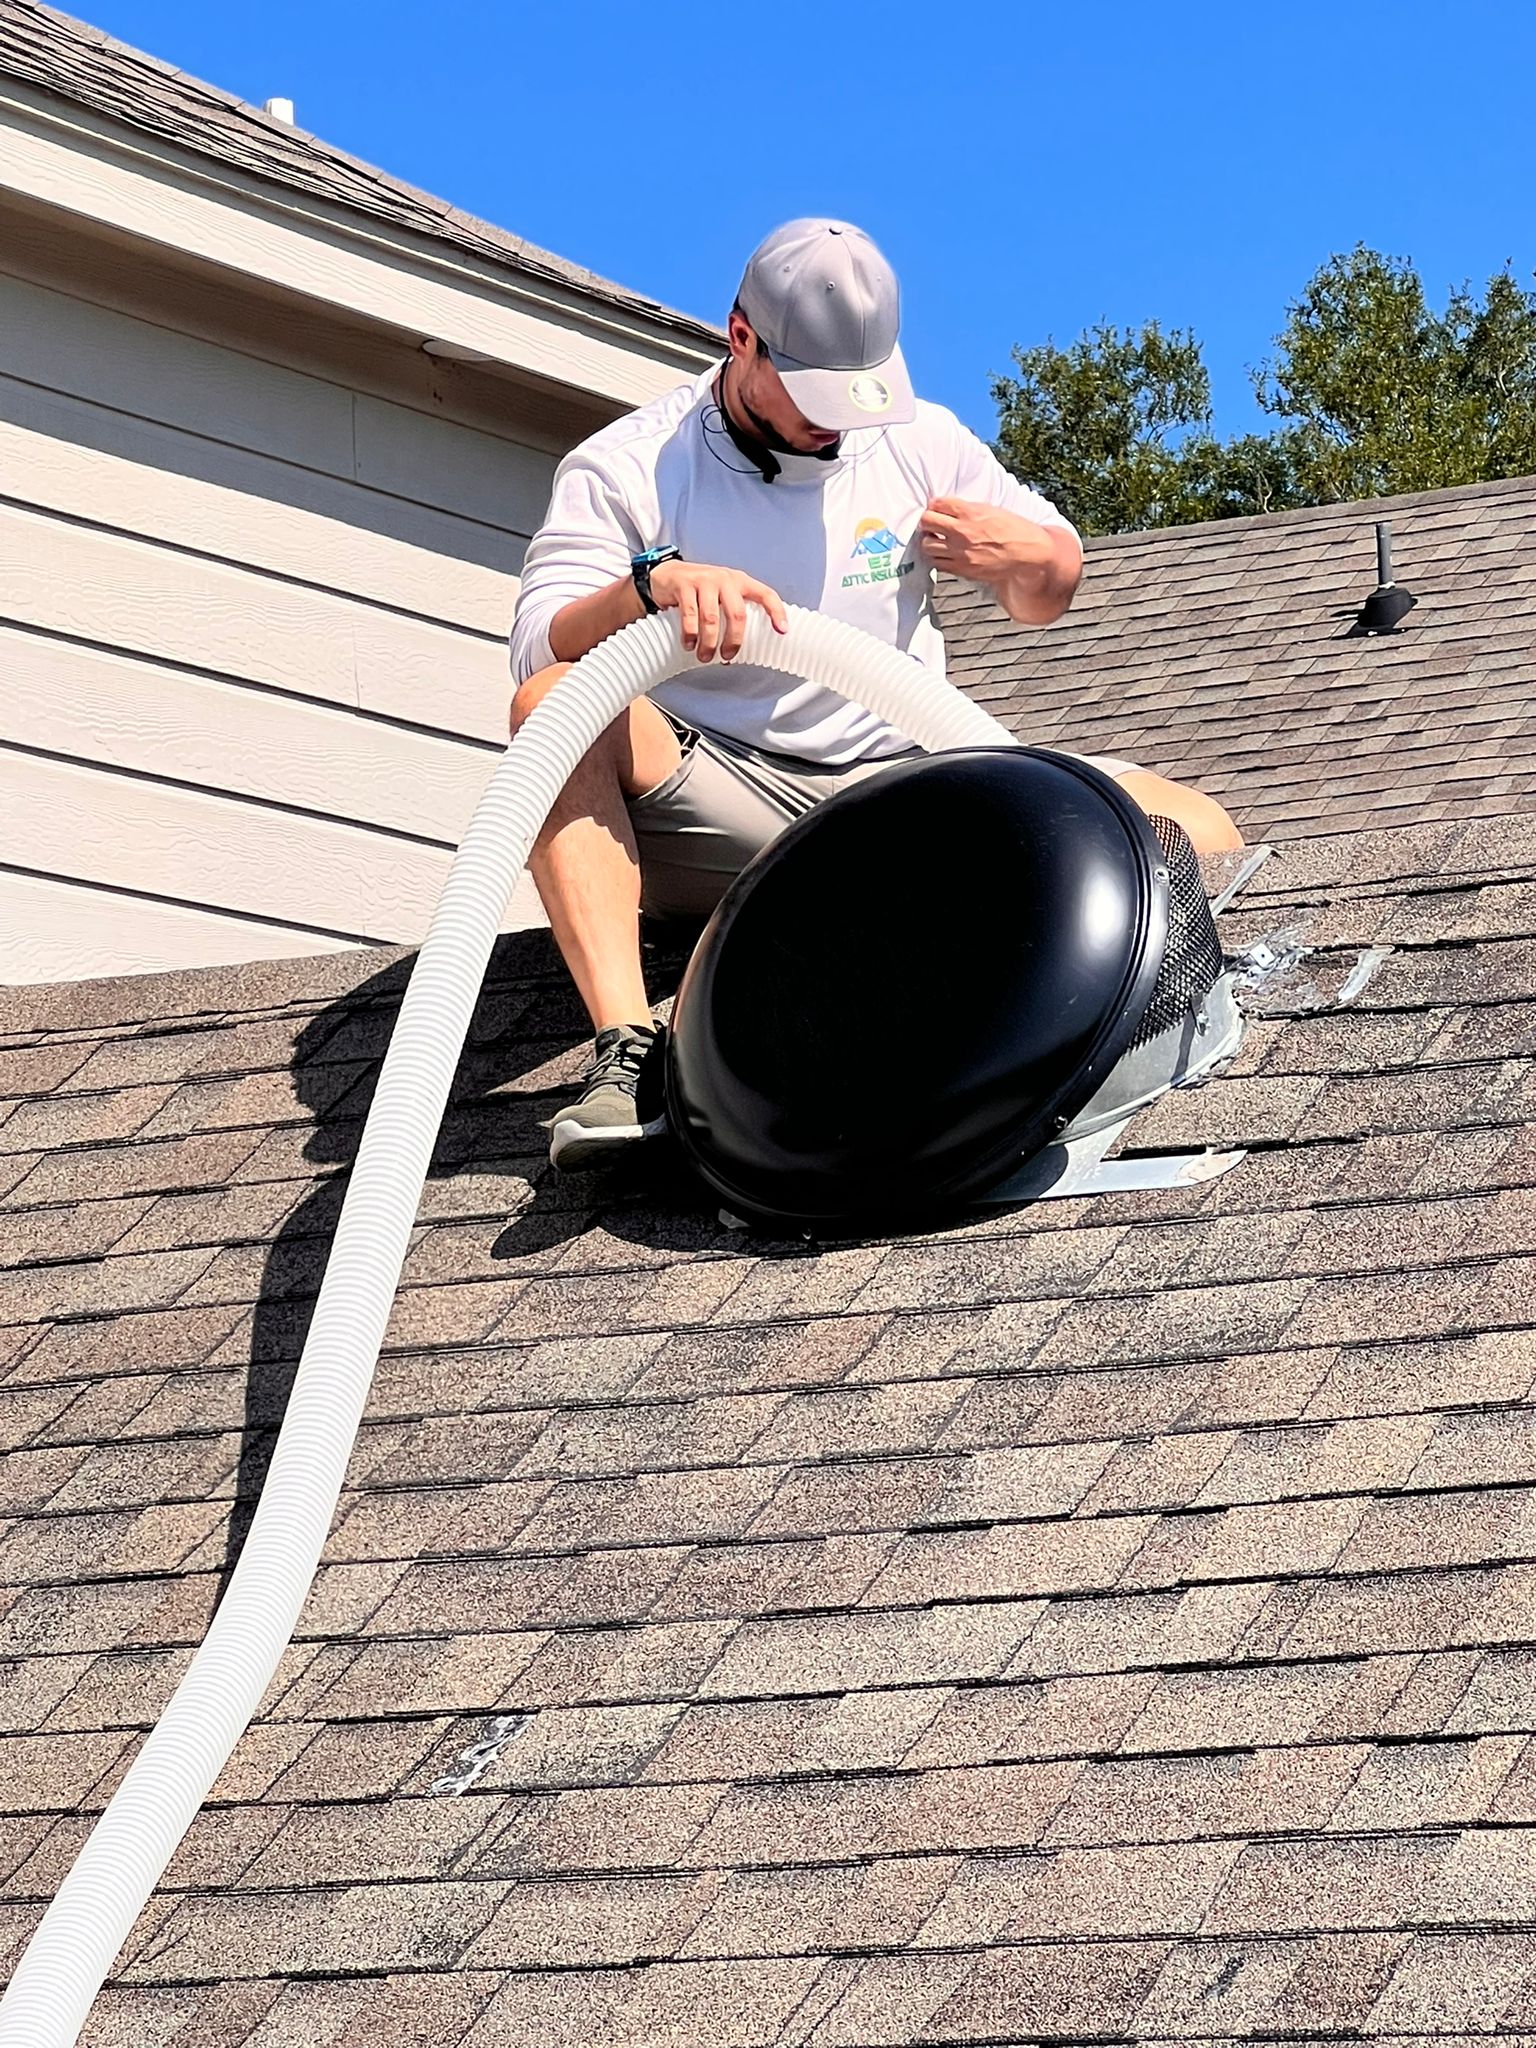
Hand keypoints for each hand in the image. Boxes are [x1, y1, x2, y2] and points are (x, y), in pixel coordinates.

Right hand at [647, 560, 788, 661]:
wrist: (668, 574)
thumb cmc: (700, 590)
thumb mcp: (722, 595)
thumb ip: (731, 615)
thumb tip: (736, 655)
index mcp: (740, 582)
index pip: (765, 594)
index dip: (776, 612)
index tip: (783, 631)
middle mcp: (725, 579)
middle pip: (737, 613)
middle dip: (733, 640)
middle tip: (726, 656)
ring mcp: (704, 580)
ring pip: (712, 618)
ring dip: (709, 642)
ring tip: (704, 656)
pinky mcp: (684, 585)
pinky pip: (690, 614)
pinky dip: (690, 634)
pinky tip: (689, 644)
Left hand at [917, 496, 1058, 582]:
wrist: (1028, 552)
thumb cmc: (1013, 529)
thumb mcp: (990, 509)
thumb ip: (966, 509)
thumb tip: (945, 509)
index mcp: (970, 512)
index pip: (937, 504)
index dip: (935, 505)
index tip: (937, 508)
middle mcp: (962, 532)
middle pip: (927, 523)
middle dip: (928, 522)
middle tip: (933, 524)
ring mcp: (960, 553)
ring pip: (927, 546)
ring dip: (930, 541)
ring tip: (938, 540)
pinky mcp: (963, 569)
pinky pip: (939, 564)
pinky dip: (938, 558)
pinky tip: (946, 554)